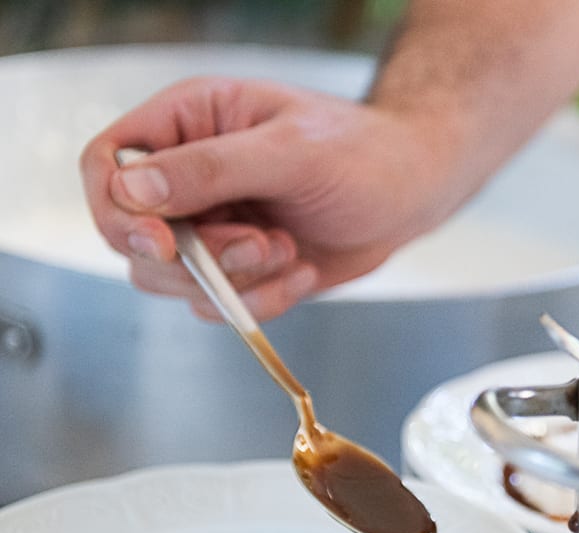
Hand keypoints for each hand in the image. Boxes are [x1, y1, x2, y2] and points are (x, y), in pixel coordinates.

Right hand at [80, 77, 465, 321]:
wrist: (412, 194)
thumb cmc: (364, 154)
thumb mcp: (293, 151)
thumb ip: (212, 168)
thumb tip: (132, 191)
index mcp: (189, 123)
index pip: (108, 164)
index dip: (117, 210)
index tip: (164, 243)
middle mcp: (188, 176)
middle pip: (130, 236)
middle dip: (199, 258)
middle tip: (263, 244)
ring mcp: (210, 227)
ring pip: (170, 280)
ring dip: (236, 281)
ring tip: (290, 250)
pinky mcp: (237, 269)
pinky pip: (218, 305)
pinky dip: (263, 300)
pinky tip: (303, 269)